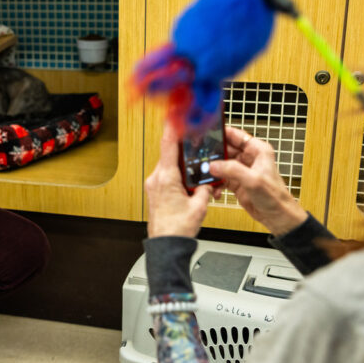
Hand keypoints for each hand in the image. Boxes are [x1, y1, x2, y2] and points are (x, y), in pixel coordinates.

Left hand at [145, 122, 213, 237]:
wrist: (166, 246)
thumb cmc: (177, 229)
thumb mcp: (199, 206)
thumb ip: (206, 189)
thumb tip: (209, 184)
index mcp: (166, 178)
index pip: (168, 145)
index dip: (173, 128)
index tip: (175, 116)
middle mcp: (156, 179)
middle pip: (170, 154)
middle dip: (184, 149)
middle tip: (196, 142)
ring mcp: (154, 185)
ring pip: (169, 166)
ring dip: (182, 165)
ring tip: (196, 169)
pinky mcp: (155, 192)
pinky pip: (167, 177)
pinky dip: (178, 175)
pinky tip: (189, 182)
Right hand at [208, 126, 307, 236]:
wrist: (277, 215)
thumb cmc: (275, 197)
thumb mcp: (253, 180)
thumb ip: (232, 170)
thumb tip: (214, 165)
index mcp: (257, 150)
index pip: (236, 135)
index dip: (221, 134)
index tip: (206, 136)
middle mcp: (249, 158)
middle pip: (225, 150)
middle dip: (213, 155)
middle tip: (202, 159)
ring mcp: (241, 170)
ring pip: (221, 164)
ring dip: (213, 171)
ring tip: (206, 175)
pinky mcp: (236, 182)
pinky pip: (221, 178)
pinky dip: (215, 183)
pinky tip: (214, 188)